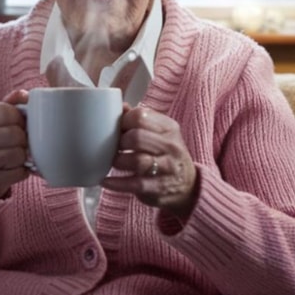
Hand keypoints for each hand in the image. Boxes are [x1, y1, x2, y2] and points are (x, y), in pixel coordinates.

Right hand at [0, 90, 29, 196]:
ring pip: (18, 154)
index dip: (19, 117)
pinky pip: (20, 173)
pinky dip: (23, 171)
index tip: (18, 123)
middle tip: (19, 140)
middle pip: (15, 134)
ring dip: (23, 155)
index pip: (6, 112)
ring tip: (16, 154)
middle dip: (23, 138)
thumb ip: (10, 103)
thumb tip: (25, 95)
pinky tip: (13, 167)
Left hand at [101, 105, 198, 219]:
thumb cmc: (167, 156)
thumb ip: (141, 120)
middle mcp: (171, 146)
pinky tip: (106, 181)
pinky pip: (134, 184)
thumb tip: (121, 106)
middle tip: (116, 148)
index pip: (140, 116)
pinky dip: (116, 183)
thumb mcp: (161, 134)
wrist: (188, 187)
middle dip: (120, 142)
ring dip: (118, 161)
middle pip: (137, 137)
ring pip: (136, 160)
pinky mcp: (159, 187)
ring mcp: (167, 168)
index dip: (123, 122)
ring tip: (114, 162)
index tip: (118, 129)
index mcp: (169, 128)